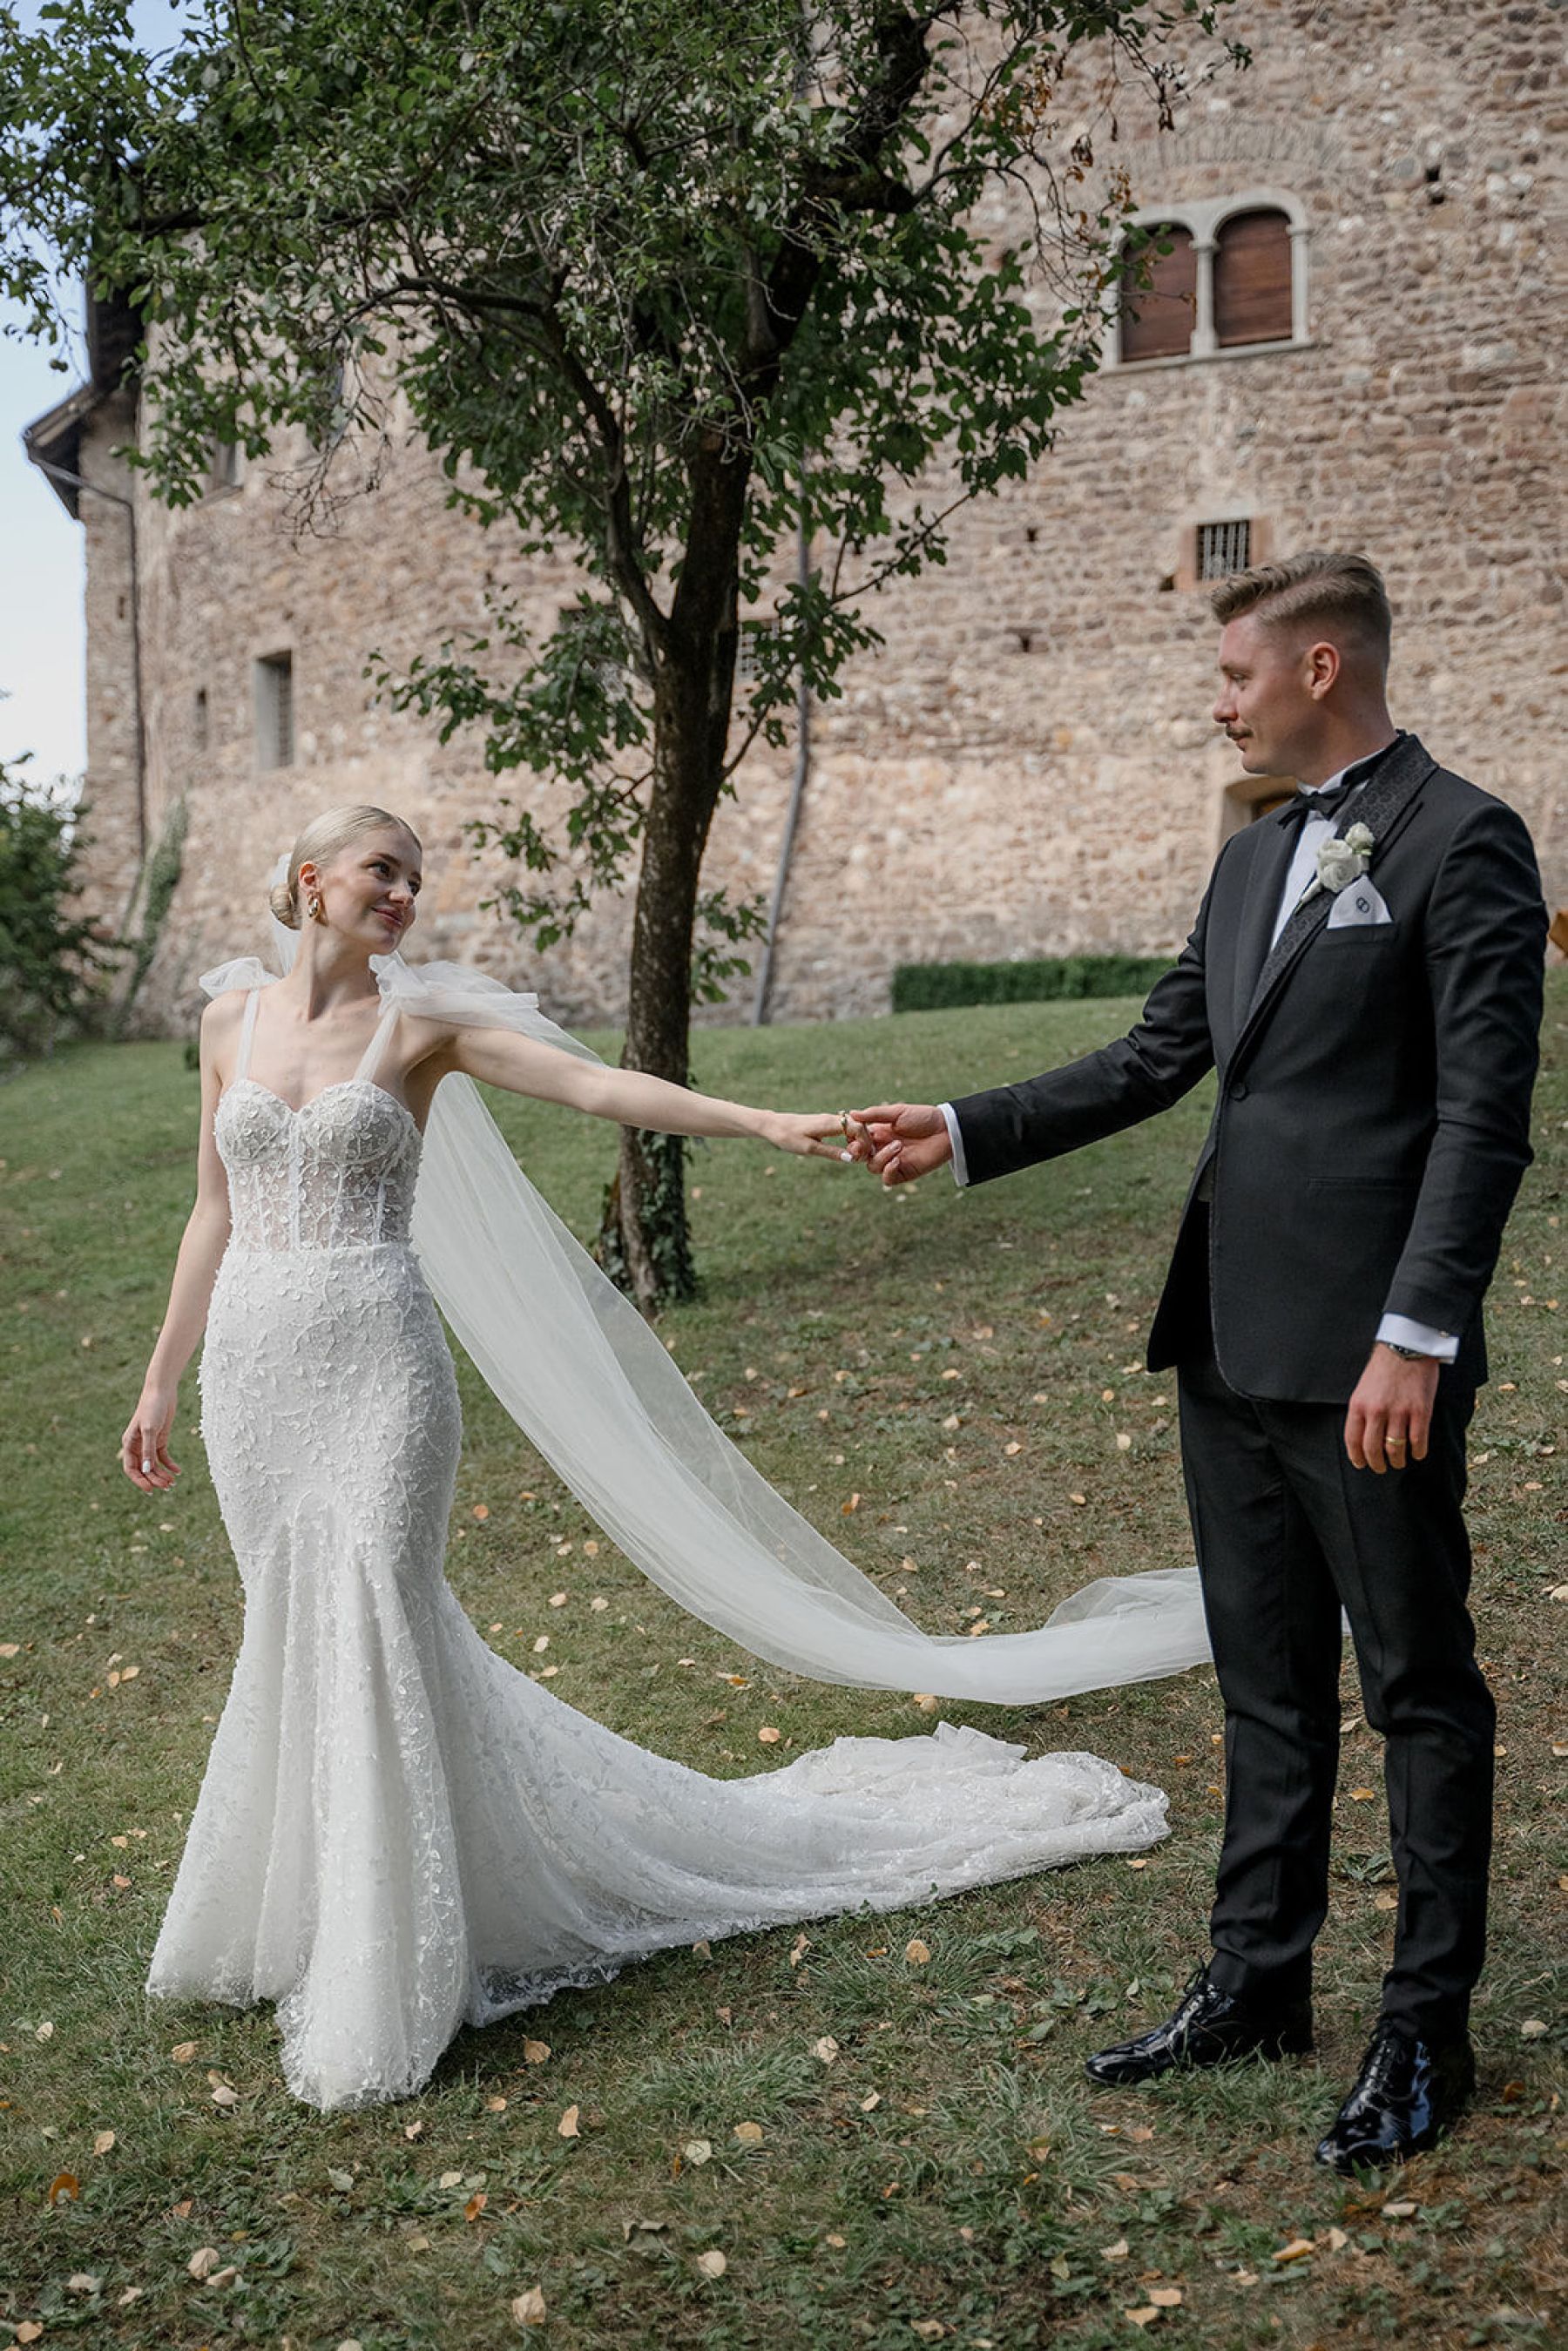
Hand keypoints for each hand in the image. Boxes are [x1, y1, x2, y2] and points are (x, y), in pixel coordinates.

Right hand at [122, 1384, 181, 1491]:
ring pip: (154, 1465)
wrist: (162, 1391)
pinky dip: (169, 1465)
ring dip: (162, 1474)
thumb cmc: (152, 1408)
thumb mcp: (150, 1430)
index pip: (131, 1468)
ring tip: (173, 1482)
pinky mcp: (160, 1439)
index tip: (150, 1490)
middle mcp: (137, 1445)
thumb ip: (148, 1450)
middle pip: (144, 1469)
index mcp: (129, 1444)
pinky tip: (177, 1471)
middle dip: (154, 1479)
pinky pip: (162, 1457)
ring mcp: (149, 1443)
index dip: (139, 1481)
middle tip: (167, 1487)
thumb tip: (147, 1470)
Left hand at [760, 1111, 863, 1162]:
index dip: (865, 1142)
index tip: (859, 1157)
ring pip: (854, 1127)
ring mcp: (830, 1120)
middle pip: (860, 1127)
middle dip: (864, 1142)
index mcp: (829, 1123)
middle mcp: (832, 1119)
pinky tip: (847, 1150)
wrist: (773, 1125)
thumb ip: (831, 1153)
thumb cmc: (788, 1137)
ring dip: (858, 1141)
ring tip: (853, 1156)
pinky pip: (846, 1128)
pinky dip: (851, 1138)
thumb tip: (851, 1159)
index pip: (858, 1128)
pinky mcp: (826, 1123)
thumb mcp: (809, 1149)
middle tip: (858, 1159)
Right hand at [849, 1102, 951, 1187]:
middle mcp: (883, 1148)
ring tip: (898, 1145)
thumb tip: (851, 1113)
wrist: (947, 1130)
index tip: (855, 1135)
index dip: (853, 1139)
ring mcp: (893, 1161)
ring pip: (873, 1167)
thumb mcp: (897, 1112)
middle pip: (860, 1156)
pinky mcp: (904, 1173)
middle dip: (859, 1152)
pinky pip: (887, 1179)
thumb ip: (874, 1114)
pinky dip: (888, 1171)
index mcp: (879, 1132)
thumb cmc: (923, 1117)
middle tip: (865, 1147)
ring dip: (881, 1157)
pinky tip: (898, 1160)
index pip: (857, 1140)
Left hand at [1344, 1344, 1440, 1472]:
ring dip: (1397, 1460)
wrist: (1407, 1347)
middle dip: (1377, 1464)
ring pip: (1395, 1449)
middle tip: (1381, 1467)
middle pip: (1373, 1450)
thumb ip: (1362, 1411)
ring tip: (1399, 1461)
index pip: (1353, 1440)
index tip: (1361, 1464)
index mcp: (1359, 1405)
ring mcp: (1399, 1412)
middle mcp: (1376, 1411)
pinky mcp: (1420, 1412)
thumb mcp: (1363, 1388)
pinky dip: (1417, 1452)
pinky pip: (1418, 1441)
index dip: (1357, 1457)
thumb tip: (1363, 1436)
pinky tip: (1417, 1453)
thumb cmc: (1384, 1367)